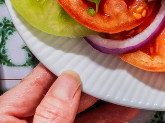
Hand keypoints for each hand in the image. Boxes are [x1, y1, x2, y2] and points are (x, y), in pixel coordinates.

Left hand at [0, 64, 139, 122]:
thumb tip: (68, 83)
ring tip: (129, 87)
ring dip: (104, 105)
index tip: (91, 50)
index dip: (66, 63)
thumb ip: (51, 115)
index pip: (35, 82)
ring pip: (76, 117)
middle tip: (119, 67)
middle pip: (59, 97)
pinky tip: (122, 113)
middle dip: (92, 83)